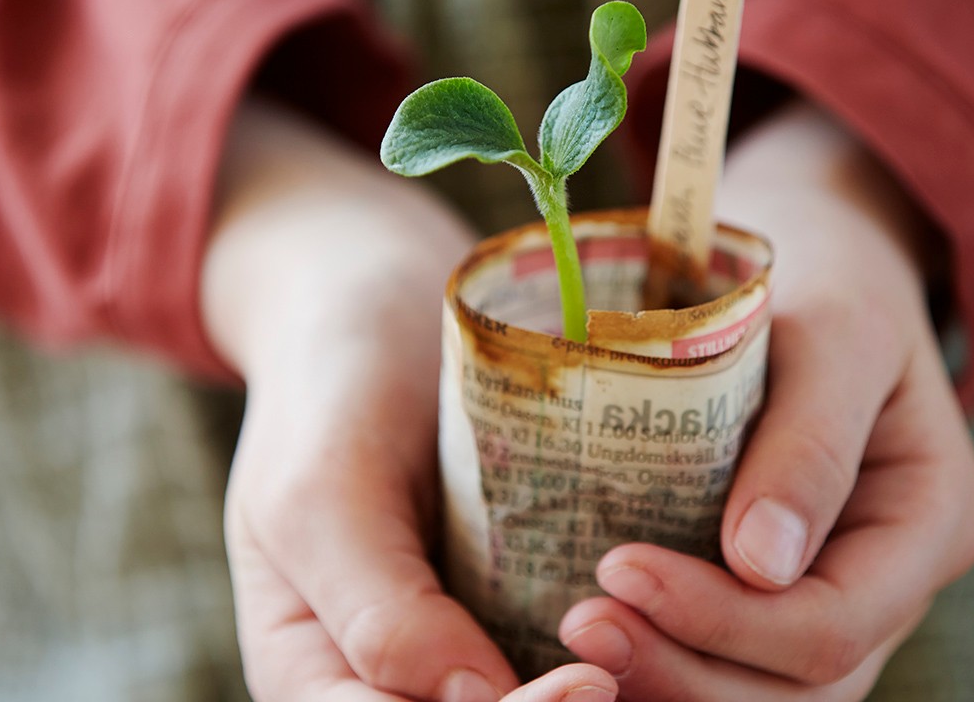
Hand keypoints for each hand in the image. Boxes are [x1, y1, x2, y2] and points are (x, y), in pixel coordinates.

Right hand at [201, 99, 616, 700]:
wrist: (377, 311)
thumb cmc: (331, 393)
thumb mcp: (323, 491)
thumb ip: (376, 610)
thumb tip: (476, 700)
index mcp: (310, 674)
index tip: (587, 686)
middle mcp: (383, 675)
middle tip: (628, 665)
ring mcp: (452, 639)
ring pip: (514, 699)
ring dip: (604, 687)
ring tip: (659, 640)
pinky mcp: (508, 599)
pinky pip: (553, 649)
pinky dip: (617, 647)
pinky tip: (662, 616)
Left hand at [558, 102, 973, 699]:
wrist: (814, 265)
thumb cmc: (828, 284)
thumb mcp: (835, 335)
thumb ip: (811, 443)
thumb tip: (760, 564)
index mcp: (928, 520)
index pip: (833, 622)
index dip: (725, 620)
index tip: (618, 567)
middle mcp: (890, 577)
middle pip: (800, 685)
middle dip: (686, 668)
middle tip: (581, 626)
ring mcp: (834, 587)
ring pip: (762, 689)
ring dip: (669, 677)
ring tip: (579, 637)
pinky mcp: (772, 582)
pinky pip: (728, 653)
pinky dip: (667, 653)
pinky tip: (603, 631)